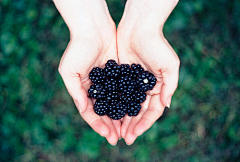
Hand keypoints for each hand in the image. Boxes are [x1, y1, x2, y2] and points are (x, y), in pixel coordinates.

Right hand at [53, 0, 119, 144]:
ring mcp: (109, 82)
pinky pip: (125, 91)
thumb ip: (76, 92)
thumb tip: (84, 110)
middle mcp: (97, 89)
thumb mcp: (69, 72)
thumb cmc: (77, 48)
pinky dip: (129, 102)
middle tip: (119, 138)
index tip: (108, 136)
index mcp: (84, 90)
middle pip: (105, 111)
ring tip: (128, 130)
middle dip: (111, 125)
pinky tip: (135, 112)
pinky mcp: (120, 74)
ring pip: (116, 104)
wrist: (93, 28)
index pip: (91, 112)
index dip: (99, 125)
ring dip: (121, 117)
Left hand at [117, 0, 179, 144]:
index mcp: (157, 87)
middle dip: (132, 125)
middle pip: (138, 111)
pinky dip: (112, 104)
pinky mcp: (120, 75)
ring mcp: (131, 82)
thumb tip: (166, 105)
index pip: (152, 111)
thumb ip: (170, 86)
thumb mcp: (170, 65)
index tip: (135, 134)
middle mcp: (144, 87)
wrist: (139, 26)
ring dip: (122, 119)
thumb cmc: (157, 44)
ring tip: (115, 131)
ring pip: (126, 105)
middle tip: (124, 139)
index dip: (144, 124)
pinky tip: (107, 114)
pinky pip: (116, 93)